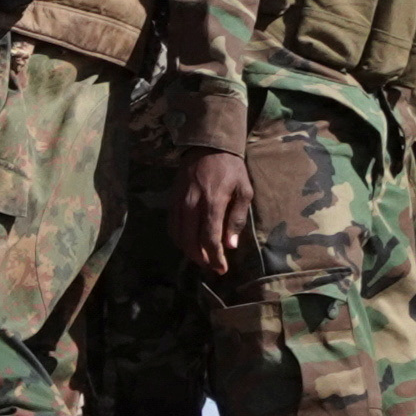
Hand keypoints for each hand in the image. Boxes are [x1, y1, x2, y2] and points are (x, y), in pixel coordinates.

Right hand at [176, 149, 253, 278]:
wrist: (208, 146)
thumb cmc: (231, 169)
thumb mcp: (244, 191)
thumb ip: (237, 219)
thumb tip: (230, 245)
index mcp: (212, 203)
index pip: (210, 239)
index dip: (215, 258)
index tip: (221, 269)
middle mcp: (191, 205)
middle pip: (190, 242)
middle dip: (202, 259)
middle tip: (212, 266)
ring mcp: (178, 203)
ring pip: (178, 237)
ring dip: (189, 251)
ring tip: (202, 257)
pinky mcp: (171, 201)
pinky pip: (172, 227)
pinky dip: (179, 239)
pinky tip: (189, 243)